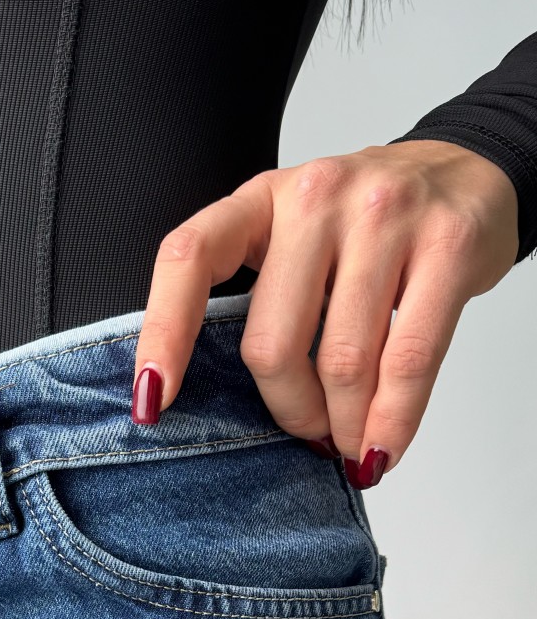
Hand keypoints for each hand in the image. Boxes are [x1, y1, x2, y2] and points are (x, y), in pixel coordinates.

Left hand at [131, 141, 518, 486]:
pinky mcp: (446, 244)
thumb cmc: (364, 227)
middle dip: (291, 412)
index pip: (187, 259)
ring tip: (352, 444)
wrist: (467, 172)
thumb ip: (260, 302)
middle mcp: (315, 196)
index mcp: (259, 199)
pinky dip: (394, 420)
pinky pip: (409, 359)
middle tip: (312, 435)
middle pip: (273, 343)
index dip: (164, 335)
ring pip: (343, 362)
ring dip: (345, 425)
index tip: (151, 403)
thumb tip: (230, 415)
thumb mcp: (293, 241)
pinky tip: (384, 446)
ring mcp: (384, 215)